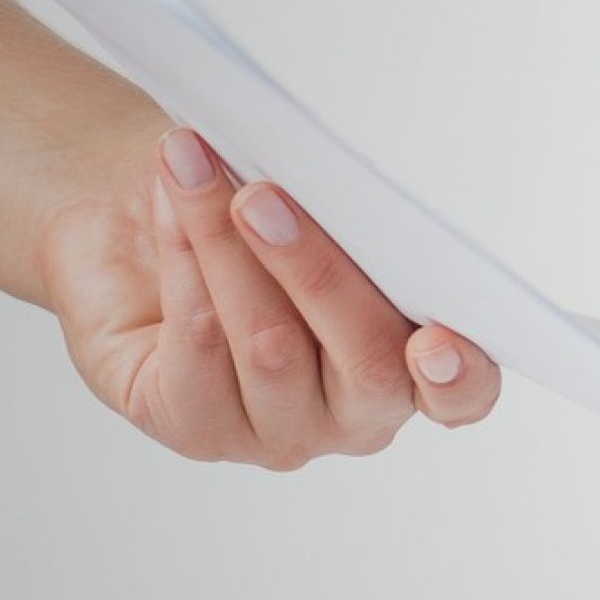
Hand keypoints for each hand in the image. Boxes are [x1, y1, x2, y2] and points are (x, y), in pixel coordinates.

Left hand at [34, 127, 497, 467]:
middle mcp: (356, 414)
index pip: (461, 396)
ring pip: (270, 348)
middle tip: (261, 198)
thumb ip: (352, 222)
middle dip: (313, 269)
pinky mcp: (198, 429)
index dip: (457, 377)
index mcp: (414, 369)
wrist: (139, 229)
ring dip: (226, 245)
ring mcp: (280, 431)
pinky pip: (198, 348)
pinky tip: (171, 209)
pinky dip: (183, 264)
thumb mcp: (316, 213)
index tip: (435, 342)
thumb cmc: (247, 216)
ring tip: (196, 169)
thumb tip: (344, 186)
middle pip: (366, 362)